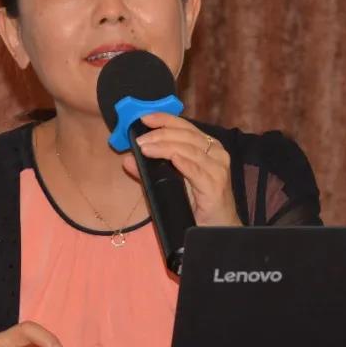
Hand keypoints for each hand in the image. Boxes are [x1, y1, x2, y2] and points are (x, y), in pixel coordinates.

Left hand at [123, 113, 242, 226]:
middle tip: (139, 139)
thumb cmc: (196, 202)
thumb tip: (127, 159)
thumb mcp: (171, 182)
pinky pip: (197, 171)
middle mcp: (216, 153)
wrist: (216, 229)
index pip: (185, 126)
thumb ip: (151, 170)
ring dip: (165, 147)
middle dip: (160, 134)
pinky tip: (172, 159)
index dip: (165, 119)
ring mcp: (218, 169)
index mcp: (207, 146)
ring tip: (145, 148)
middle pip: (186, 136)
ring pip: (190, 150)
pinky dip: (184, 163)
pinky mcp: (216, 186)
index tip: (144, 117)